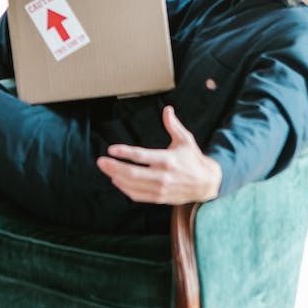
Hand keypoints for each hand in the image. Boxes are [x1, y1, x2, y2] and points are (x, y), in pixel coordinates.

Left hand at [96, 106, 222, 204]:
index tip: (111, 149)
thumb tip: (167, 109)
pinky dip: (125, 189)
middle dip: (114, 167)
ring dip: (116, 177)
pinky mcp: (159, 198)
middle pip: (133, 173)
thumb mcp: (186, 140)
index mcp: (167, 160)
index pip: (142, 156)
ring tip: (106, 169)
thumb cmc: (193, 159)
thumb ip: (173, 126)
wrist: (206, 183)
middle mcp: (163, 176)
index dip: (125, 153)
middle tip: (100, 161)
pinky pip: (138, 195)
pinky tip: (117, 181)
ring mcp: (160, 189)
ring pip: (133, 185)